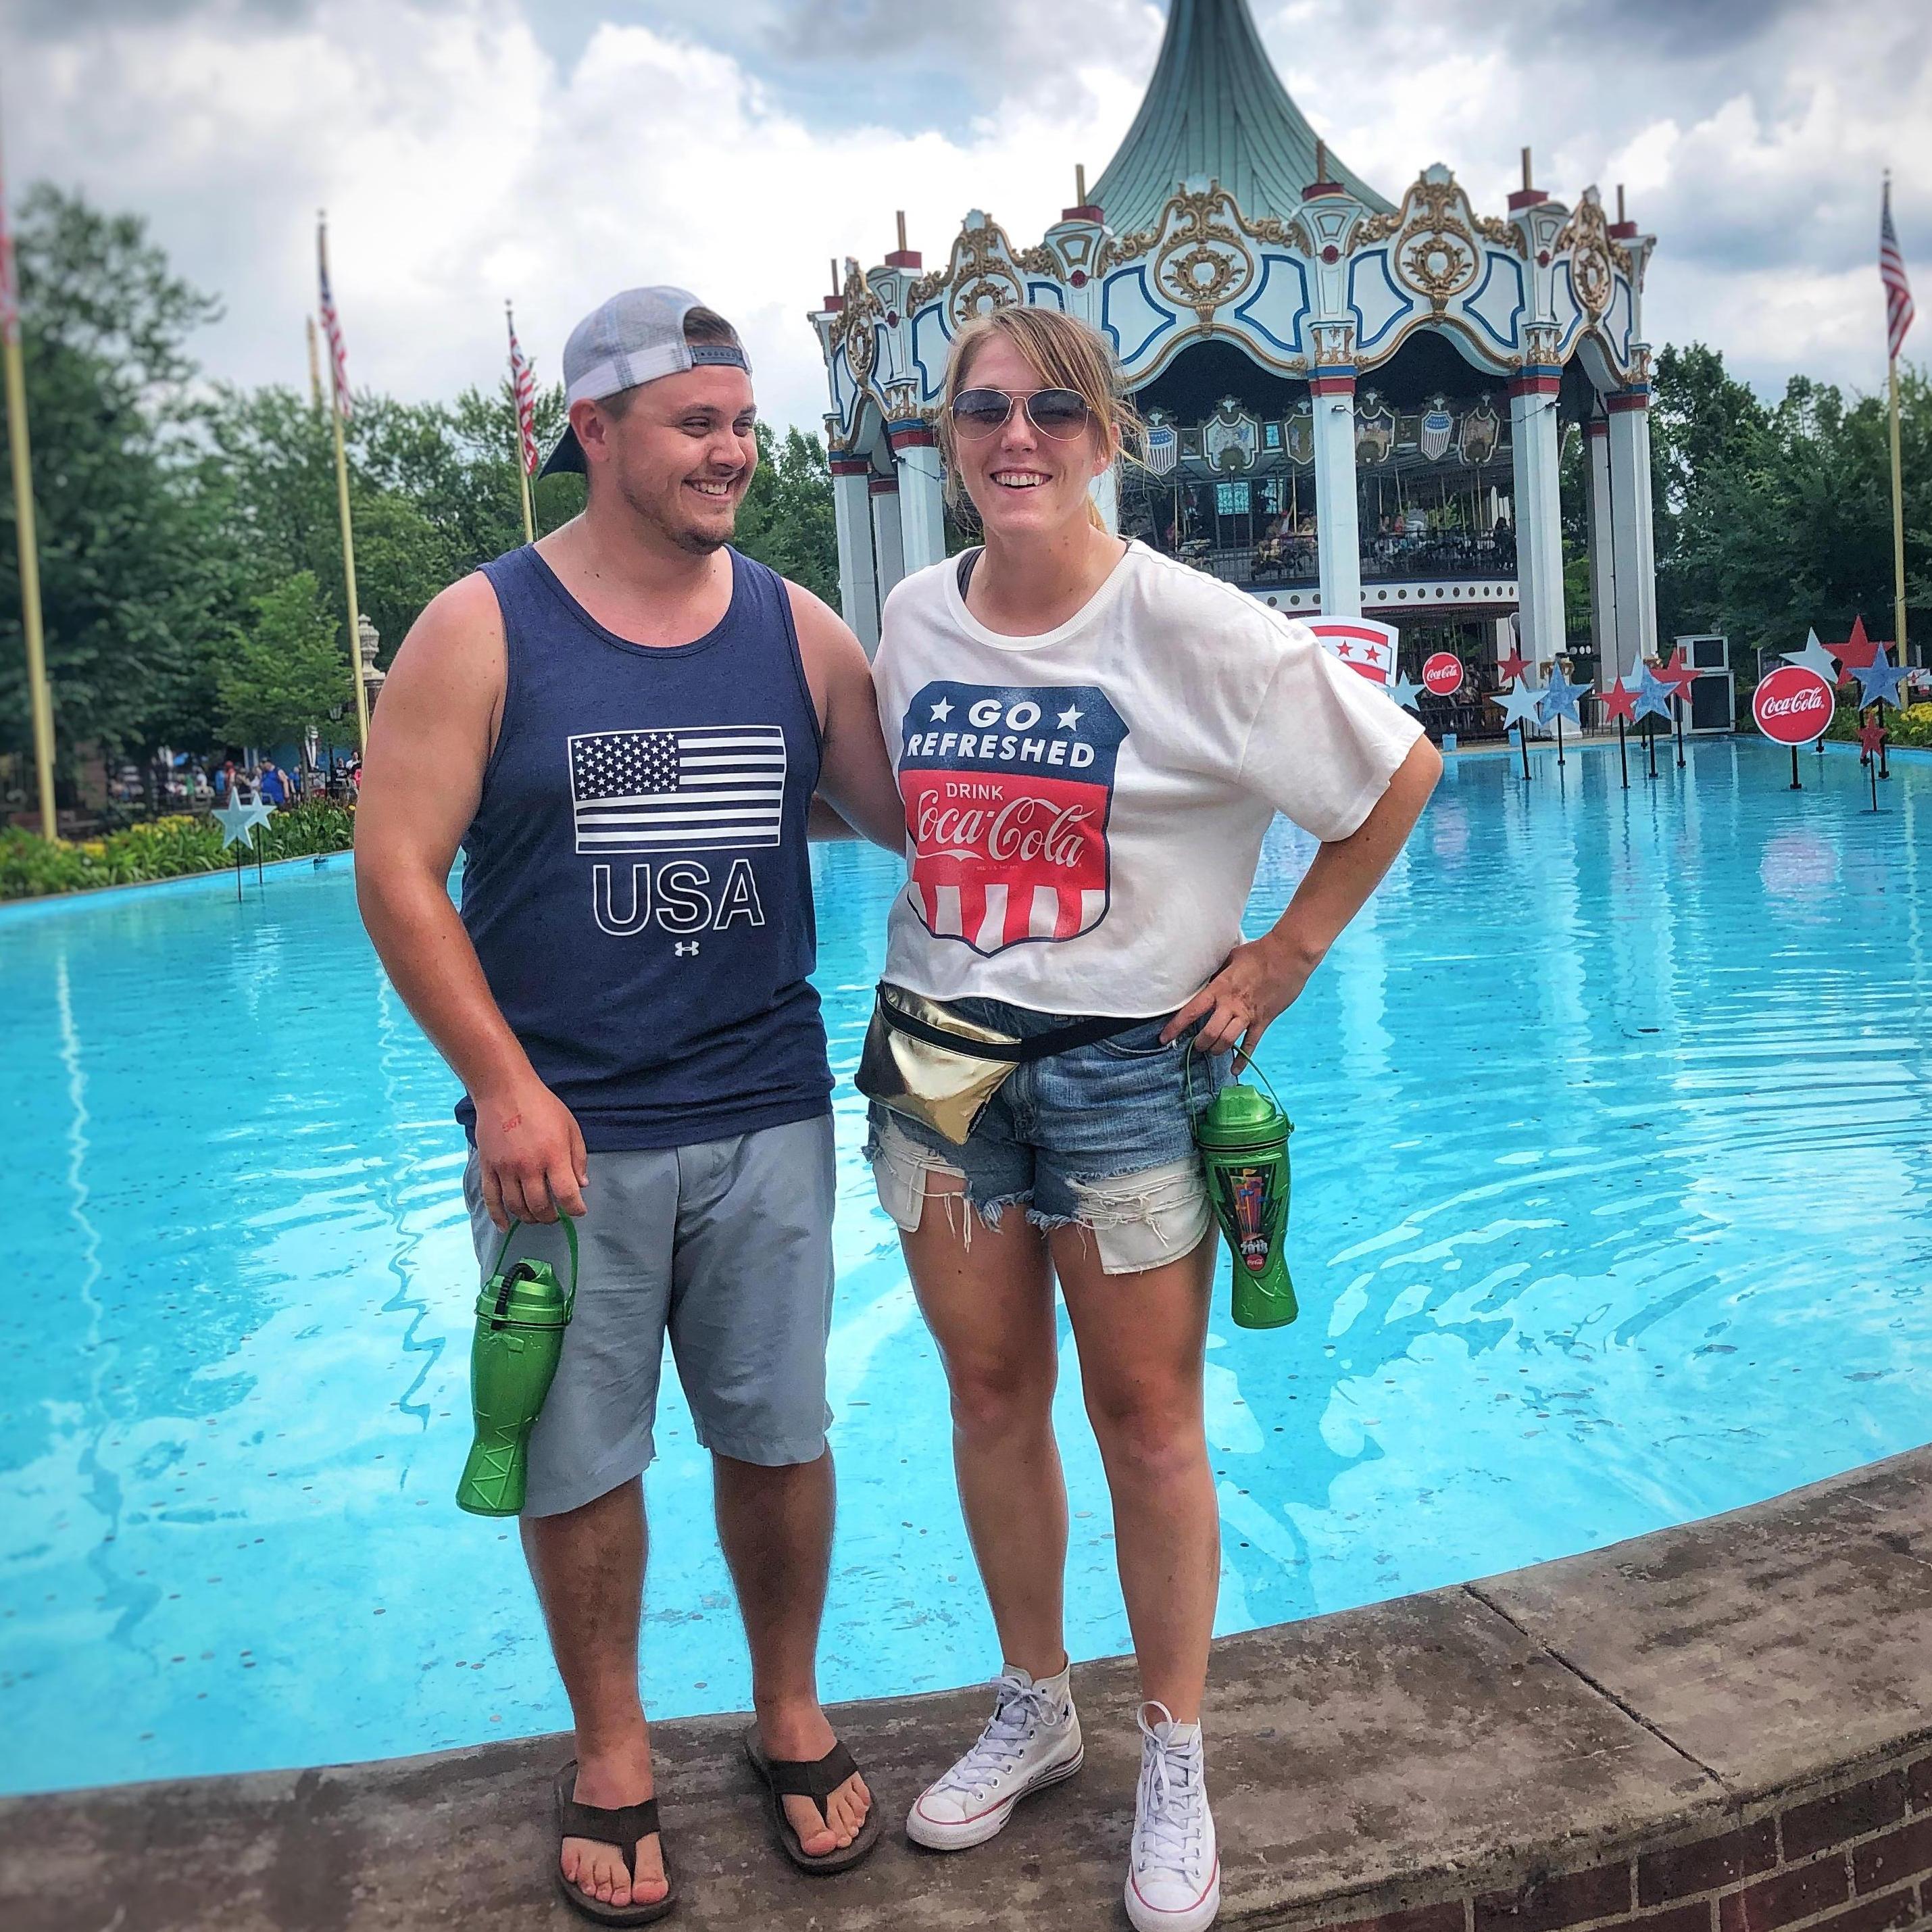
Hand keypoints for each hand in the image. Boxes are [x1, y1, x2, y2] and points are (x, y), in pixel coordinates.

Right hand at [474, 1077, 588, 1230]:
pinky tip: (506, 1226)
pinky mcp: (488, 1167)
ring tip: (537, 1217)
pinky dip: (498, 1216)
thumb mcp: (570, 1127)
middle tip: (556, 1215)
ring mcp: (505, 1169)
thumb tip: (581, 1185)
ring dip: (529, 1217)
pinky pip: (491, 1198)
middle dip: (551, 1217)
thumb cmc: (542, 1106)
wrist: (504, 1091)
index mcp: (553, 1156)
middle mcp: (529, 1166)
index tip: (579, 1211)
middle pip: (540, 1206)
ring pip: (517, 1206)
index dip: (576, 1209)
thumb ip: (578, 1158)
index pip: (567, 1195)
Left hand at [1161, 932, 1320, 1059]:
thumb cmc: (1259, 952)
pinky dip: (1243, 1059)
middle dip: (1200, 1044)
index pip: (1192, 1011)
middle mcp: (1230, 1005)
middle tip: (1196, 1046)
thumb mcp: (1231, 958)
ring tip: (1212, 1051)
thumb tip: (1208, 977)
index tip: (1164, 1038)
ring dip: (1217, 1050)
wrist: (1289, 955)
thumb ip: (1218, 972)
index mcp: (1219, 988)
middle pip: (1209, 1033)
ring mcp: (1247, 1015)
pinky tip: (1235, 1070)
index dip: (1176, 1026)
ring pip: (1227, 1041)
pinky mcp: (1263, 1020)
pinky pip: (1251, 1044)